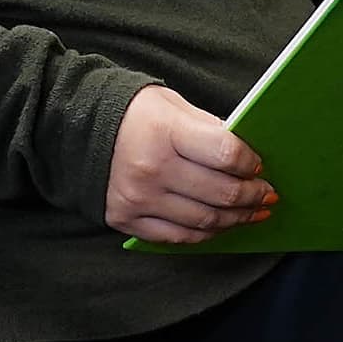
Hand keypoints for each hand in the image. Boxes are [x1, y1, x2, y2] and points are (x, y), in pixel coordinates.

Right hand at [105, 86, 276, 244]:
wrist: (75, 126)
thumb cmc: (131, 111)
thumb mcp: (170, 104)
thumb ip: (207, 127)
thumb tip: (244, 154)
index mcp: (164, 131)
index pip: (225, 153)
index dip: (249, 161)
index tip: (258, 164)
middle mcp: (152, 168)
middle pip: (221, 193)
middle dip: (253, 195)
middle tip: (267, 194)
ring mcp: (139, 199)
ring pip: (205, 221)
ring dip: (236, 219)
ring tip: (253, 212)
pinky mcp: (127, 220)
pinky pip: (179, 237)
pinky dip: (206, 234)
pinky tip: (221, 224)